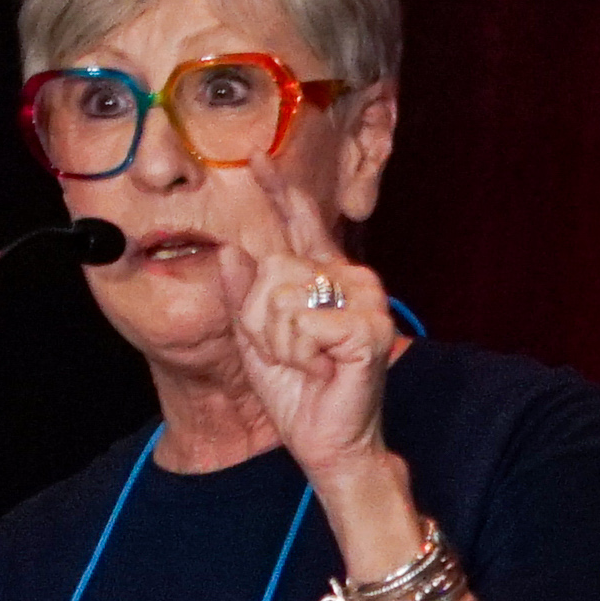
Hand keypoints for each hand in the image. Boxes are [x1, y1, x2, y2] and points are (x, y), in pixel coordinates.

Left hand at [225, 174, 406, 479]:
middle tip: (288, 354)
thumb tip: (231, 251)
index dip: (278, 190)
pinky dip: (299, 355)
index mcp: (322, 277)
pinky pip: (302, 323)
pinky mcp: (367, 327)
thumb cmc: (299, 394)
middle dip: (261, 320)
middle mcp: (348, 278)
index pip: (297, 223)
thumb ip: (244, 297)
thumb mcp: (256, 342)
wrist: (329, 442)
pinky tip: (322, 370)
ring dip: (279, 342)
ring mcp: (364, 300)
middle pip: (272, 266)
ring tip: (307, 363)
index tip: (258, 157)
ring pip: (283, 295)